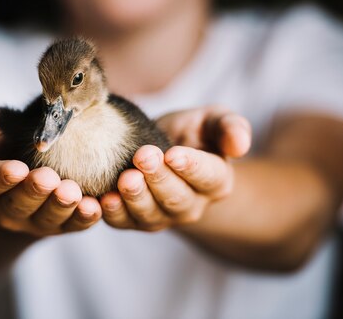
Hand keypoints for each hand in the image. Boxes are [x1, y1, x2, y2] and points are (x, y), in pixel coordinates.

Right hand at [0, 96, 101, 236]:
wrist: (20, 174)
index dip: (1, 177)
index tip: (16, 168)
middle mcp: (5, 208)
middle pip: (18, 204)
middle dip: (34, 192)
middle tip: (49, 178)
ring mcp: (33, 220)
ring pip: (46, 219)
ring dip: (61, 207)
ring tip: (73, 192)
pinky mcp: (60, 225)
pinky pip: (73, 225)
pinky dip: (83, 219)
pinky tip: (96, 207)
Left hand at [100, 106, 250, 230]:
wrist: (162, 148)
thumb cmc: (191, 133)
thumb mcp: (213, 121)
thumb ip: (230, 127)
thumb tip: (240, 145)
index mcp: (216, 181)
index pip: (208, 177)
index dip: (191, 166)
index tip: (174, 154)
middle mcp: (192, 205)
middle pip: (177, 198)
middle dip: (159, 178)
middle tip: (143, 157)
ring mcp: (162, 216)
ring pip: (150, 215)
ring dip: (136, 198)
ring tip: (125, 179)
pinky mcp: (133, 220)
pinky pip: (123, 222)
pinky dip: (112, 213)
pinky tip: (101, 199)